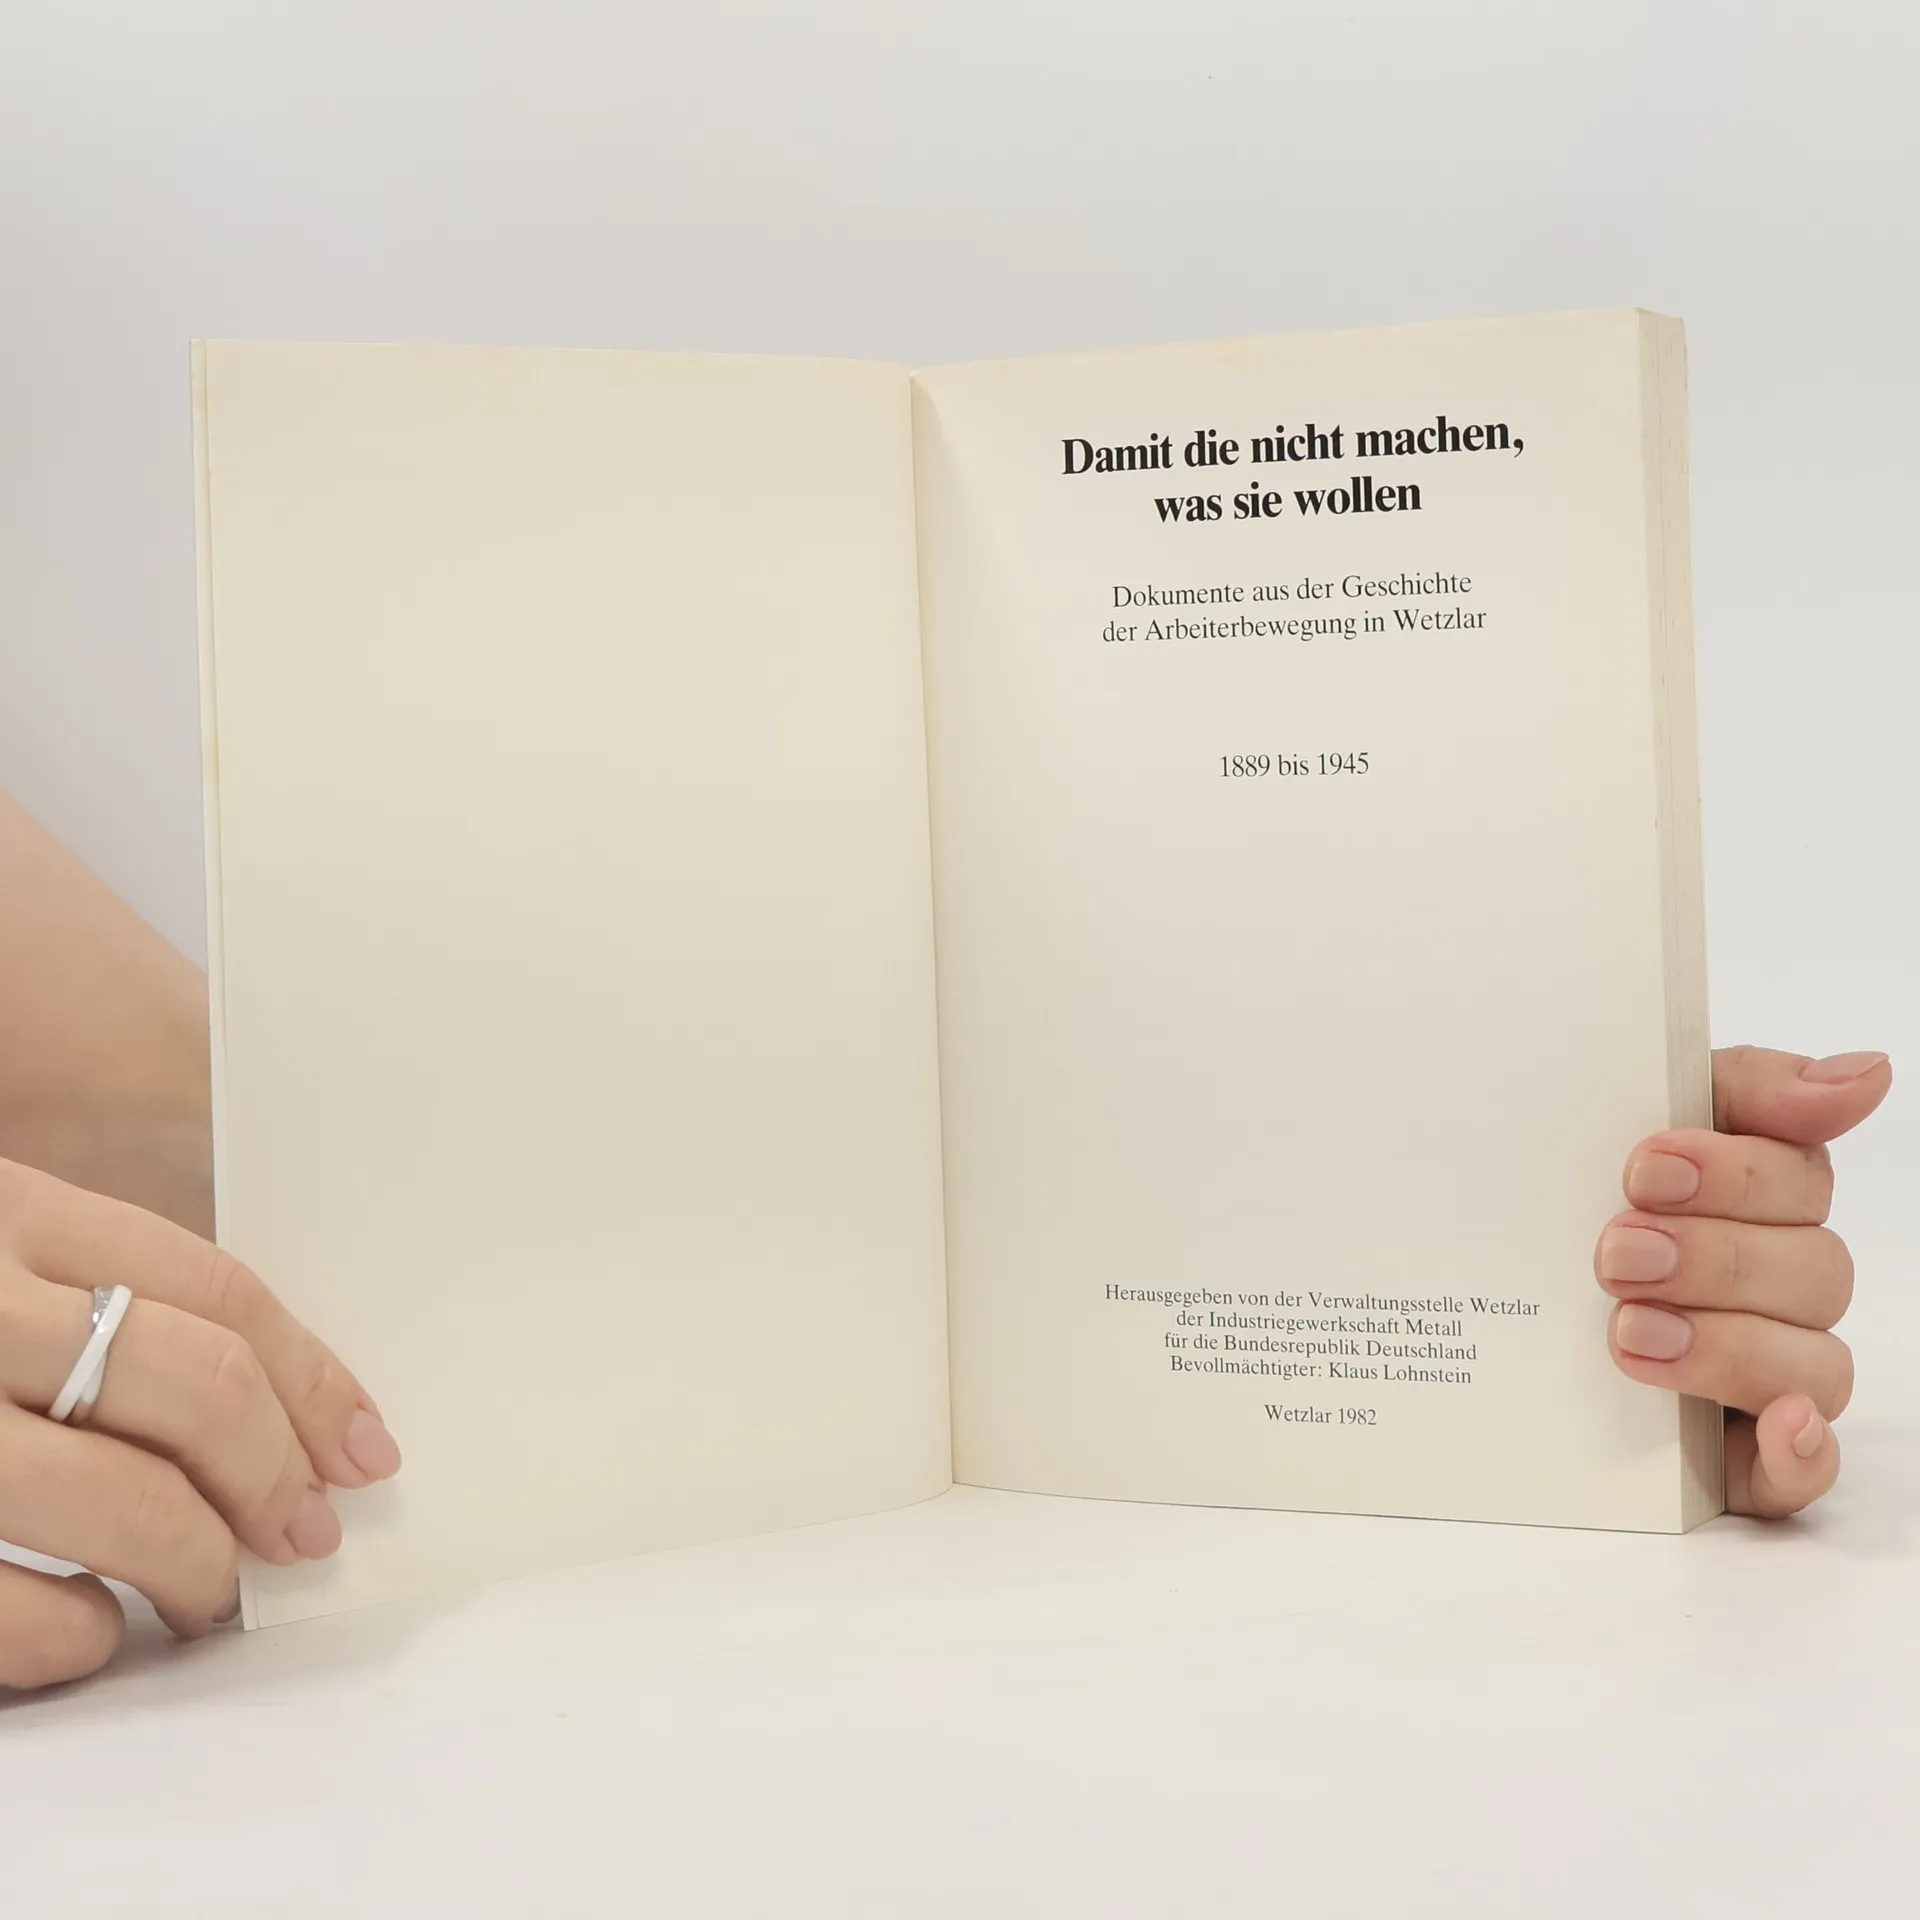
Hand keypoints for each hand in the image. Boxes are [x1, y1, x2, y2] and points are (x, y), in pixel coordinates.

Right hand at [0, 1156, 400, 1689]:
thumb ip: (83, 1283)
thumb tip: (259, 1399)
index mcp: (6, 1213)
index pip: (216, 1288)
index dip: (315, 1377)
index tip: (364, 1448)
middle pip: (190, 1390)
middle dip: (271, 1477)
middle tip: (299, 1534)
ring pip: (120, 1505)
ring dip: (194, 1567)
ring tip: (205, 1594)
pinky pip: (7, 1613)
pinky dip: (71, 1638)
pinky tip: (89, 1633)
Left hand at [1598, 1046, 1890, 1517]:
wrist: (1478, 1285)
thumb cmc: (1566, 1193)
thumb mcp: (1620, 1115)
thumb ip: (1745, 1087)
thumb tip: (1866, 1072)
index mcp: (1757, 1195)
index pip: (1797, 1175)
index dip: (1732, 1173)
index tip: (1646, 1168)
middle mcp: (1777, 1283)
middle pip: (1809, 1270)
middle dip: (1711, 1259)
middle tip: (1616, 1253)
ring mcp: (1768, 1371)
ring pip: (1812, 1365)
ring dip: (1729, 1347)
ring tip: (1629, 1331)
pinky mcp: (1743, 1455)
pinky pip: (1807, 1471)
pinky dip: (1802, 1454)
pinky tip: (1777, 1428)